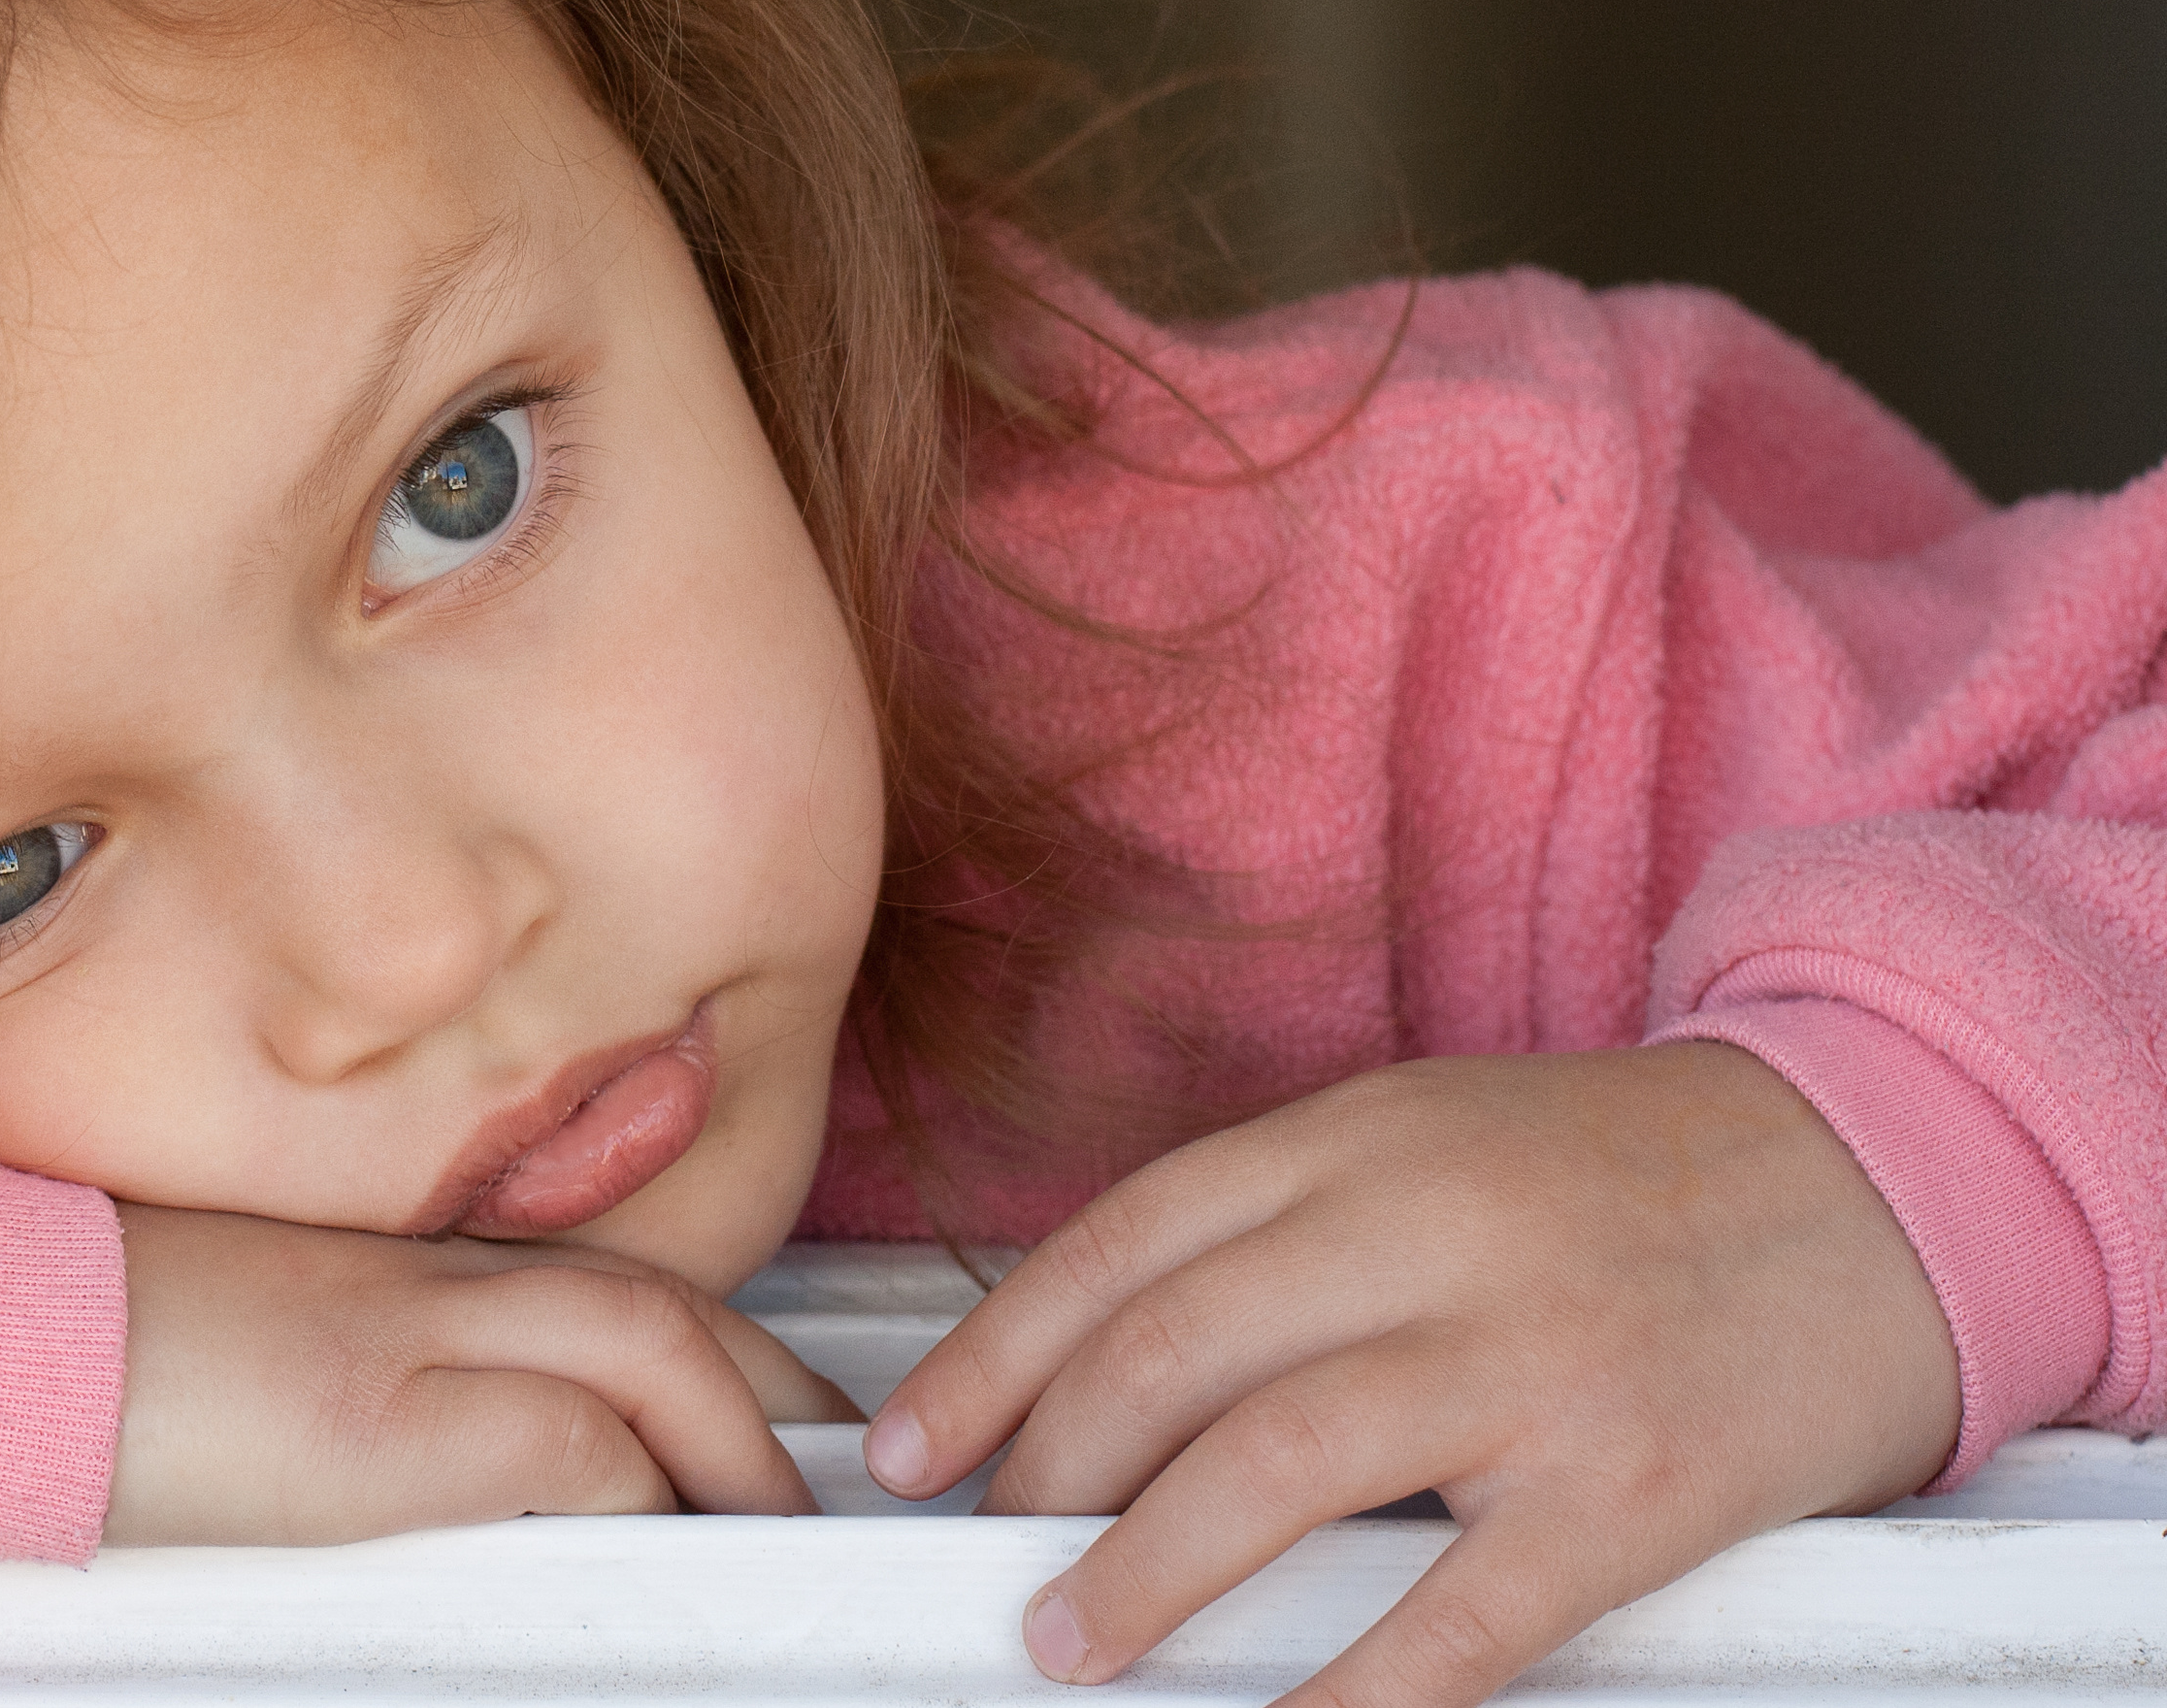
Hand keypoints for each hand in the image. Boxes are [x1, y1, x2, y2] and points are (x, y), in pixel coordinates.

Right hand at [103, 1203, 857, 1543]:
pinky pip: (566, 1443)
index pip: (576, 1275)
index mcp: (370, 1266)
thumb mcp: (222, 1352)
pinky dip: (642, 1486)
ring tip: (784, 1525)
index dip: (688, 1340)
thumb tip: (387, 1465)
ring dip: (736, 1436)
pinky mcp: (368, 1427)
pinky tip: (673, 1546)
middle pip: (642, 1296)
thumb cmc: (56, 1355)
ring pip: (641, 1343)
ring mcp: (392, 1336)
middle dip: (757, 1382)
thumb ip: (329, 1377)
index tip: (746, 1403)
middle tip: (816, 1468)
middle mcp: (403, 1279)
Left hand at [866, 1044, 1959, 1707]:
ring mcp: (1530, 1356)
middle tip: (992, 1557)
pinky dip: (1353, 1686)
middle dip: (1046, 1472)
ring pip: (1275, 1465)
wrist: (1880, 1176)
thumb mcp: (1428, 1141)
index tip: (913, 1444)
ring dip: (1146, 1571)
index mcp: (1358, 1140)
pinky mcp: (1632, 1483)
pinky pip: (1461, 1609)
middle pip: (1168, 1355)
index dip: (992, 1356)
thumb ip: (1280, 1231)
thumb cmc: (1624, 1175)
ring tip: (1073, 1641)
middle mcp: (1425, 1231)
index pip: (1120, 1245)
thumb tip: (1106, 1363)